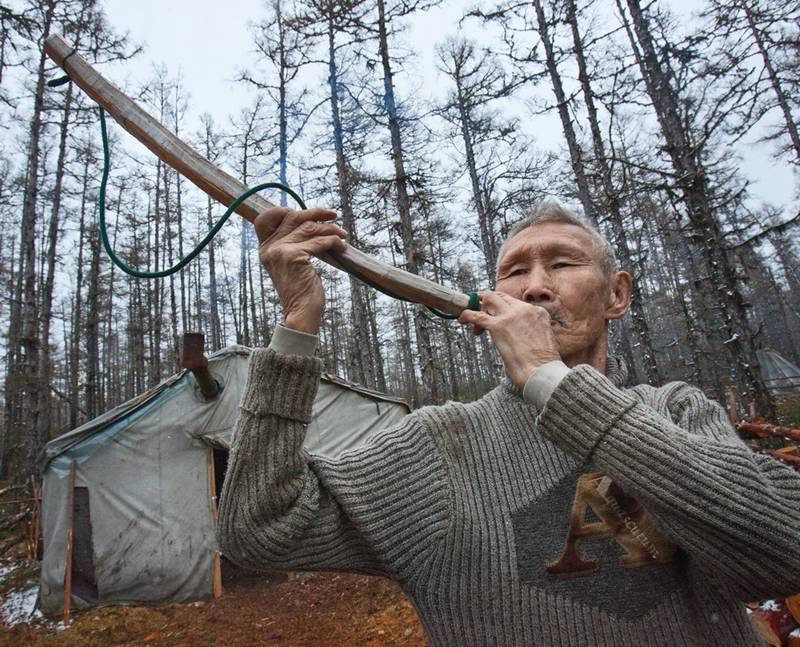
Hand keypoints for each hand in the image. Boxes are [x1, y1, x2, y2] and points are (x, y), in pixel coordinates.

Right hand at [253, 207, 346, 334]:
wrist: (301, 312)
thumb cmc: (301, 289)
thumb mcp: (291, 262)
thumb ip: (293, 243)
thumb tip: (311, 222)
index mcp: (266, 248)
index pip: (267, 218)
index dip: (286, 211)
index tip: (308, 214)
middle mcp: (270, 247)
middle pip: (293, 217)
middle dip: (316, 213)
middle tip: (333, 215)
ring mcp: (280, 251)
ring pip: (310, 228)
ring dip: (330, 229)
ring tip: (342, 235)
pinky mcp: (294, 256)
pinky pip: (319, 242)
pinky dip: (334, 241)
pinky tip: (341, 246)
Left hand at [458, 291, 560, 388]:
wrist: (544, 372)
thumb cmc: (544, 364)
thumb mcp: (543, 340)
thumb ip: (530, 332)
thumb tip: (518, 338)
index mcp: (538, 313)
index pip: (515, 303)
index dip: (502, 307)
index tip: (496, 315)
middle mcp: (525, 310)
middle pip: (501, 296)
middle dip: (488, 302)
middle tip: (480, 311)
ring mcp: (511, 316)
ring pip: (489, 300)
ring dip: (479, 307)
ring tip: (470, 319)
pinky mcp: (498, 327)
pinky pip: (478, 316)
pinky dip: (467, 315)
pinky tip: (462, 319)